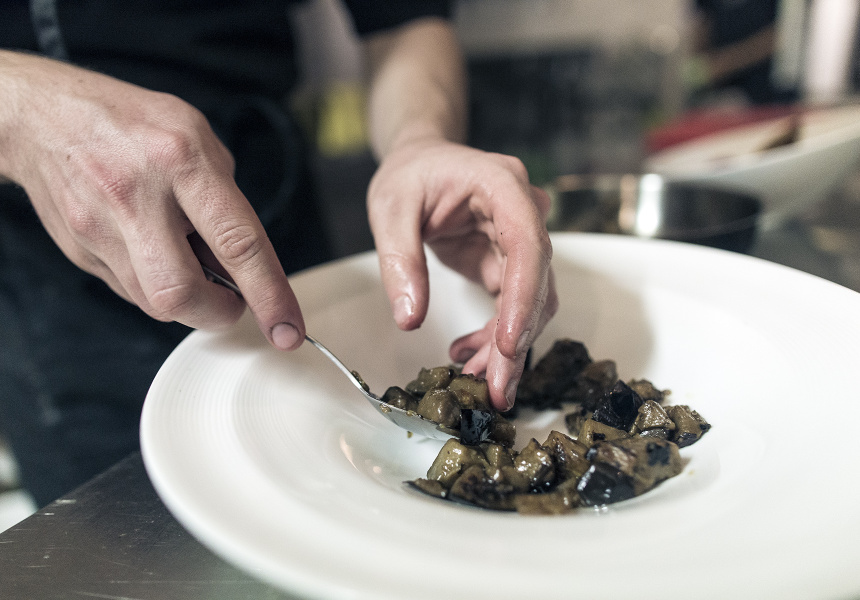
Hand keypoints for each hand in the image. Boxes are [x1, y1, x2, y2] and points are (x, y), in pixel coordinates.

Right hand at [0, 52, 303, 349]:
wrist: (44, 118)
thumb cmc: (132, 124)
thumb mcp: (198, 138)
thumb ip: (227, 200)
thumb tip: (246, 263)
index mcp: (181, 159)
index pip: (237, 242)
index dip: (269, 294)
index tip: (288, 329)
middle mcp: (137, 196)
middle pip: (181, 294)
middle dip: (217, 313)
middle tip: (231, 300)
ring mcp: (100, 228)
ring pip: (154, 302)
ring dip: (186, 299)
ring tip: (187, 259)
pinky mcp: (80, 252)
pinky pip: (130, 292)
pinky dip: (154, 285)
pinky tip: (154, 252)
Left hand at [367, 137, 557, 410]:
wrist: (422, 162)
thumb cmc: (410, 175)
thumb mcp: (390, 208)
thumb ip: (400, 261)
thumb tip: (410, 319)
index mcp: (503, 185)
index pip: (526, 244)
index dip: (522, 297)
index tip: (508, 343)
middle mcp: (525, 213)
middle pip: (536, 283)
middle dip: (516, 340)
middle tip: (496, 390)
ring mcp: (520, 240)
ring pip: (532, 302)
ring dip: (506, 347)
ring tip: (473, 379)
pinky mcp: (509, 263)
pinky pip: (513, 307)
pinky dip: (494, 337)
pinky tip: (466, 354)